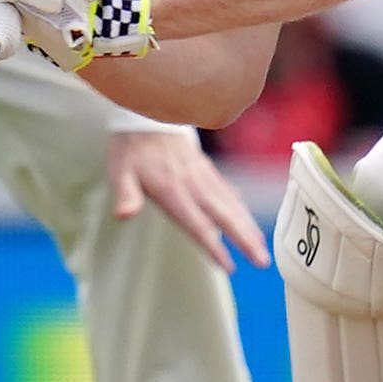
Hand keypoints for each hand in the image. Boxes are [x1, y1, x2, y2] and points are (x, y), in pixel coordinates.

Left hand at [106, 129, 267, 271]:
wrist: (148, 115)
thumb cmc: (131, 148)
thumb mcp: (120, 171)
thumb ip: (125, 194)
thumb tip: (123, 214)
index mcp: (172, 189)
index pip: (197, 223)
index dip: (214, 246)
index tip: (229, 266)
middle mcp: (192, 184)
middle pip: (224, 216)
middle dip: (245, 240)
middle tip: (262, 262)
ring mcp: (203, 176)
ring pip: (232, 205)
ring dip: (249, 227)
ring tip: (262, 248)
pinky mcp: (207, 170)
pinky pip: (229, 192)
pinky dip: (242, 208)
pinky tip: (248, 221)